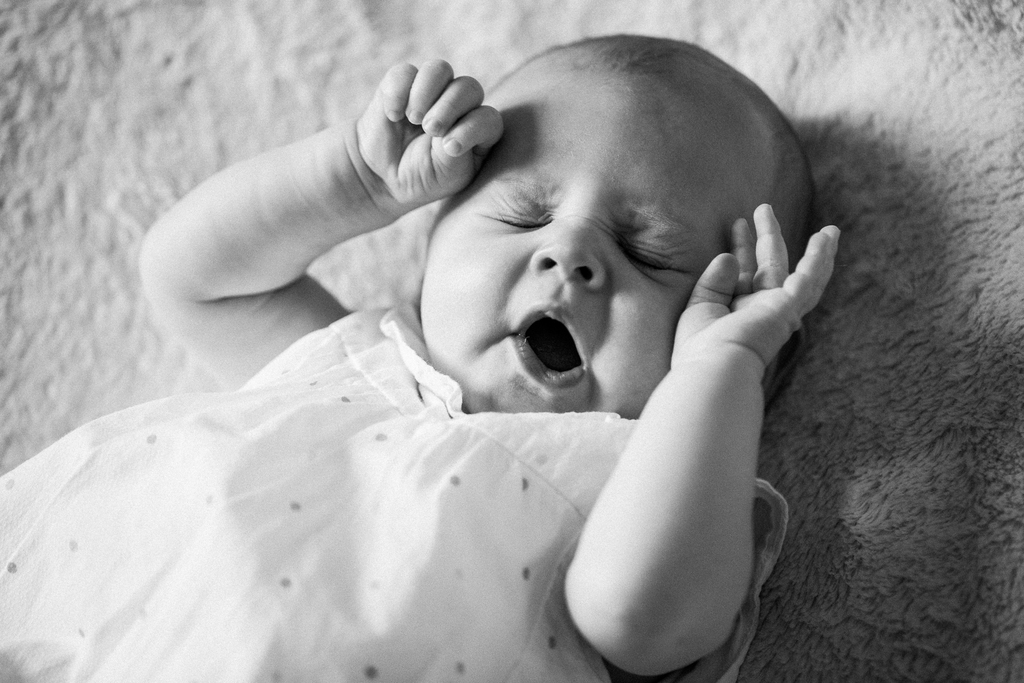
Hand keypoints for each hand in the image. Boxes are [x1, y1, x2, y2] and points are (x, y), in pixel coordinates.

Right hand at [355, 59, 503, 216]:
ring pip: (440, 69)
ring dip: (427, 91)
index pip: (488, 118)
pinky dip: (399, 92)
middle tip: (430, 129)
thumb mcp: (447, 174)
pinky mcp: (403, 85)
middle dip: (450, 107)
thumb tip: (450, 128)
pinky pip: (405, 72)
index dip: (472, 128)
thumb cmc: (425, 178)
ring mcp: (432, 91)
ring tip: (413, 117)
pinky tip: (393, 115)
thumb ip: (456, 150)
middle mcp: (460, 106)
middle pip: (468, 87)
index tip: (449, 149)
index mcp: (479, 130)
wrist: (385, 178)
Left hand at [673, 204, 839, 367]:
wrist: (713, 368)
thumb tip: (729, 256)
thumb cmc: (700, 347)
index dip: (741, 246)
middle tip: (763, 207)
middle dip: (767, 236)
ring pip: (801, 274)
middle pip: (769, 265)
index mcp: (738, 312)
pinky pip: (809, 278)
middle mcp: (761, 311)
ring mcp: (778, 310)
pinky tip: (828, 237)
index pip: (744, 272)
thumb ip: (714, 281)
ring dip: (812, 249)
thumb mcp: (700, 306)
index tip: (737, 223)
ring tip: (824, 227)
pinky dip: (820, 257)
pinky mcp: (788, 308)